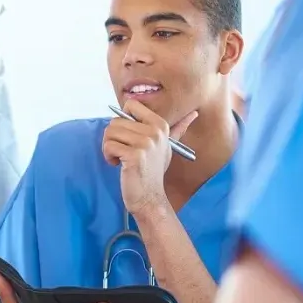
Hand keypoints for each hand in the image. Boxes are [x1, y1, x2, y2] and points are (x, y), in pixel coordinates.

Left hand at [102, 100, 197, 214]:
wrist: (150, 197)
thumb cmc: (153, 170)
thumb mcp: (166, 146)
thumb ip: (177, 129)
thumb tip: (194, 113)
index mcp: (161, 125)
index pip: (131, 104)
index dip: (123, 119)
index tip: (128, 135)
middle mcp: (155, 132)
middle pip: (116, 120)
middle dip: (113, 137)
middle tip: (122, 151)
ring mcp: (146, 143)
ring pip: (110, 132)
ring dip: (109, 147)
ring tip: (120, 158)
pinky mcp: (134, 155)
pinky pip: (109, 145)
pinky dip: (108, 155)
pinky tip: (118, 165)